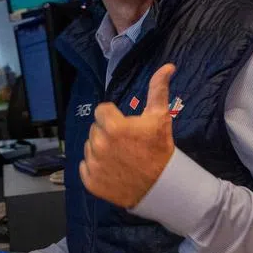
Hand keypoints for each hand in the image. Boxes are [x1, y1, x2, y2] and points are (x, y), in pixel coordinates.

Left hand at [80, 63, 175, 208]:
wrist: (162, 186)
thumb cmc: (159, 149)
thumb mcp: (160, 117)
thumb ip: (158, 89)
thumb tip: (168, 66)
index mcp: (113, 126)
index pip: (101, 111)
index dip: (114, 116)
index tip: (127, 127)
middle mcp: (99, 144)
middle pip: (95, 129)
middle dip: (107, 132)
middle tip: (125, 143)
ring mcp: (93, 165)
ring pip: (89, 147)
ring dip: (100, 149)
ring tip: (120, 157)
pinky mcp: (90, 181)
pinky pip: (85, 167)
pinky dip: (95, 168)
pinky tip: (112, 169)